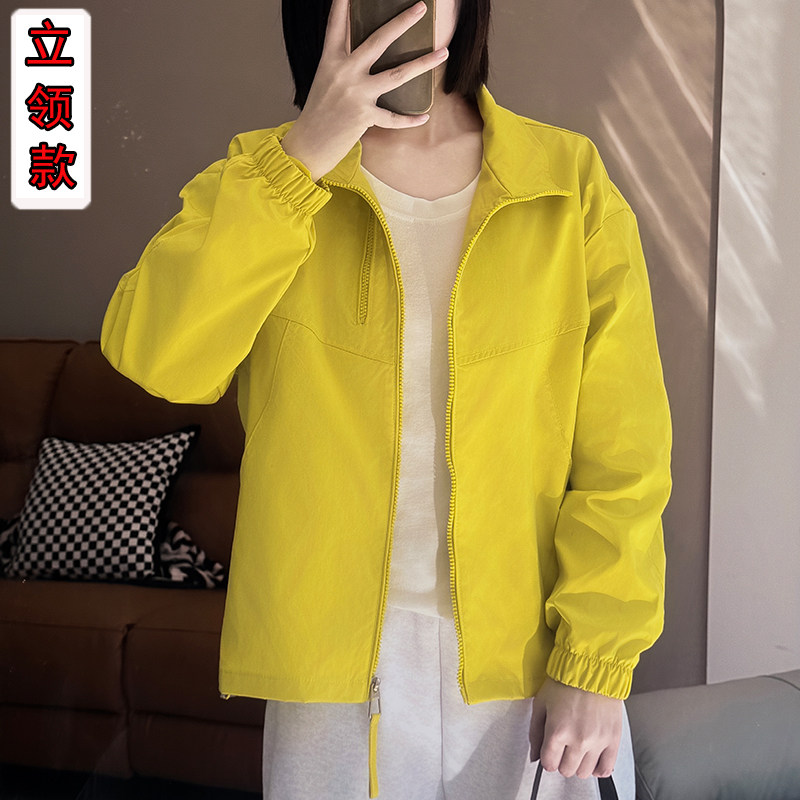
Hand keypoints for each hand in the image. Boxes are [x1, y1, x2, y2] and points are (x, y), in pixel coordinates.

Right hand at [280, 0, 448, 180]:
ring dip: (422, 63)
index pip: (337, 24)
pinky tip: (425, 116)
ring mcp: (356, 94)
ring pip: (396, 75)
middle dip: (402, 22)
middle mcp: (344, 72)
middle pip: (378, 41)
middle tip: (421, 7)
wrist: (310, 143)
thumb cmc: (319, 110)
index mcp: (330, 60)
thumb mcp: (326, 78)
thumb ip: (343, 61)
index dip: (344, 4)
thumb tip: (366, 49)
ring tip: (443, 52)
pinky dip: (410, 119)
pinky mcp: (364, 116)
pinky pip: (393, 118)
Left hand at [529, 677, 621, 778]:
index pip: (549, 764)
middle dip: (561, 761)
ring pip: (584, 772)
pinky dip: (598, 768)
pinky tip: (592, 759)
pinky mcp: (613, 740)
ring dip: (578, 764)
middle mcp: (578, 741)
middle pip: (566, 770)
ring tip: (577, 749)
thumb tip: (535, 756)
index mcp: (558, 732)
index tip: (549, 751)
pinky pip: (606, 768)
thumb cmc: (564, 683)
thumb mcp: (541, 703)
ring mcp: (598, 742)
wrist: (592, 670)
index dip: (547, 758)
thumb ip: (535, 733)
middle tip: (563, 748)